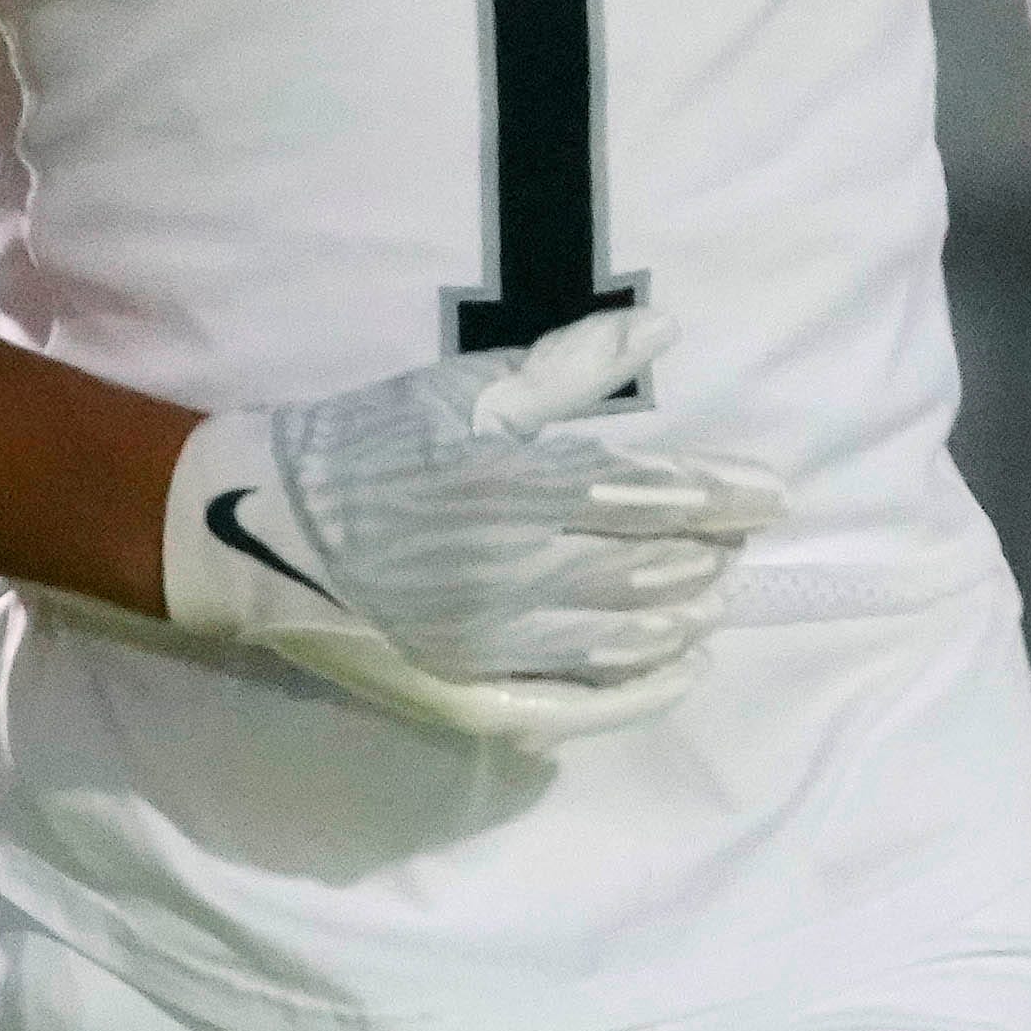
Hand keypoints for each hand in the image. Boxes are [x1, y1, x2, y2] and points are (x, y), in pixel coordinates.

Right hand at [163, 302, 785, 741]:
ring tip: (714, 594)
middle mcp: (520, 569)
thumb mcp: (462, 387)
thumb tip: (664, 329)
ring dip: (686, 613)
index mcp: (521, 484)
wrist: (259, 528)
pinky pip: (582, 701)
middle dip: (710, 552)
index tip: (771, 494)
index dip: (725, 496)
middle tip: (740, 538)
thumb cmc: (365, 444)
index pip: (658, 495)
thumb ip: (570, 365)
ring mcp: (498, 639)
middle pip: (654, 569)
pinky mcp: (473, 686)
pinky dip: (645, 688)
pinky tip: (685, 669)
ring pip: (628, 634)